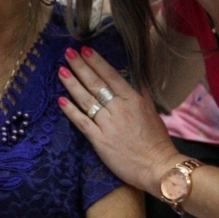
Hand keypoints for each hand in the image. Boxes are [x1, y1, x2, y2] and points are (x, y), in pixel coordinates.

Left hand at [57, 46, 183, 195]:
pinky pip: (82, 122)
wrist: (157, 167)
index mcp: (133, 100)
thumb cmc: (157, 142)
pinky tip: (61, 100)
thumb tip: (137, 80)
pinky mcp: (100, 141)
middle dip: (80, 67)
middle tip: (68, 53)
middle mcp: (119, 109)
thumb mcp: (153, 113)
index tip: (85, 50)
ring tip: (61, 71)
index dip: (96, 62)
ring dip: (72, 84)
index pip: (111, 76)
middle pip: (95, 84)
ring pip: (86, 100)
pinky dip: (71, 111)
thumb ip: (143, 95)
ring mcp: (108, 124)